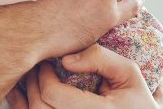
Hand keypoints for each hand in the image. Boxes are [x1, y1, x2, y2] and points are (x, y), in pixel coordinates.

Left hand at [11, 45, 157, 107]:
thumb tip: (65, 59)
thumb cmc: (135, 100)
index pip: (53, 95)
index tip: (49, 62)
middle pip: (39, 108)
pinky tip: (30, 97)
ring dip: (28, 97)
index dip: (44, 75)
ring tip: (35, 81)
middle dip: (33, 83)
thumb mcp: (128, 73)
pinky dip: (27, 108)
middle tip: (39, 67)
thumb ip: (100, 59)